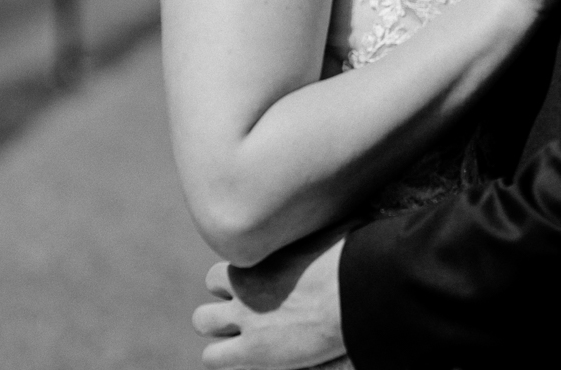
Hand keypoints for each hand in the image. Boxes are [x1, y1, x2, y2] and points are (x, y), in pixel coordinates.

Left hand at [194, 231, 345, 369]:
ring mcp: (246, 317)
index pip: (238, 251)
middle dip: (227, 292)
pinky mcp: (252, 351)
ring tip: (241, 333)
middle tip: (250, 304)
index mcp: (264, 249)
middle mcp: (246, 281)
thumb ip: (334, 221)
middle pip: (213, 282)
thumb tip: (356, 205)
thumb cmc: (358, 257)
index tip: (269, 275)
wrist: (357, 295)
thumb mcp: (342, 226)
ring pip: (202, 320)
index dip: (251, 265)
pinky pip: (213, 357)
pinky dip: (223, 357)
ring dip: (218, 326)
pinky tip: (244, 357)